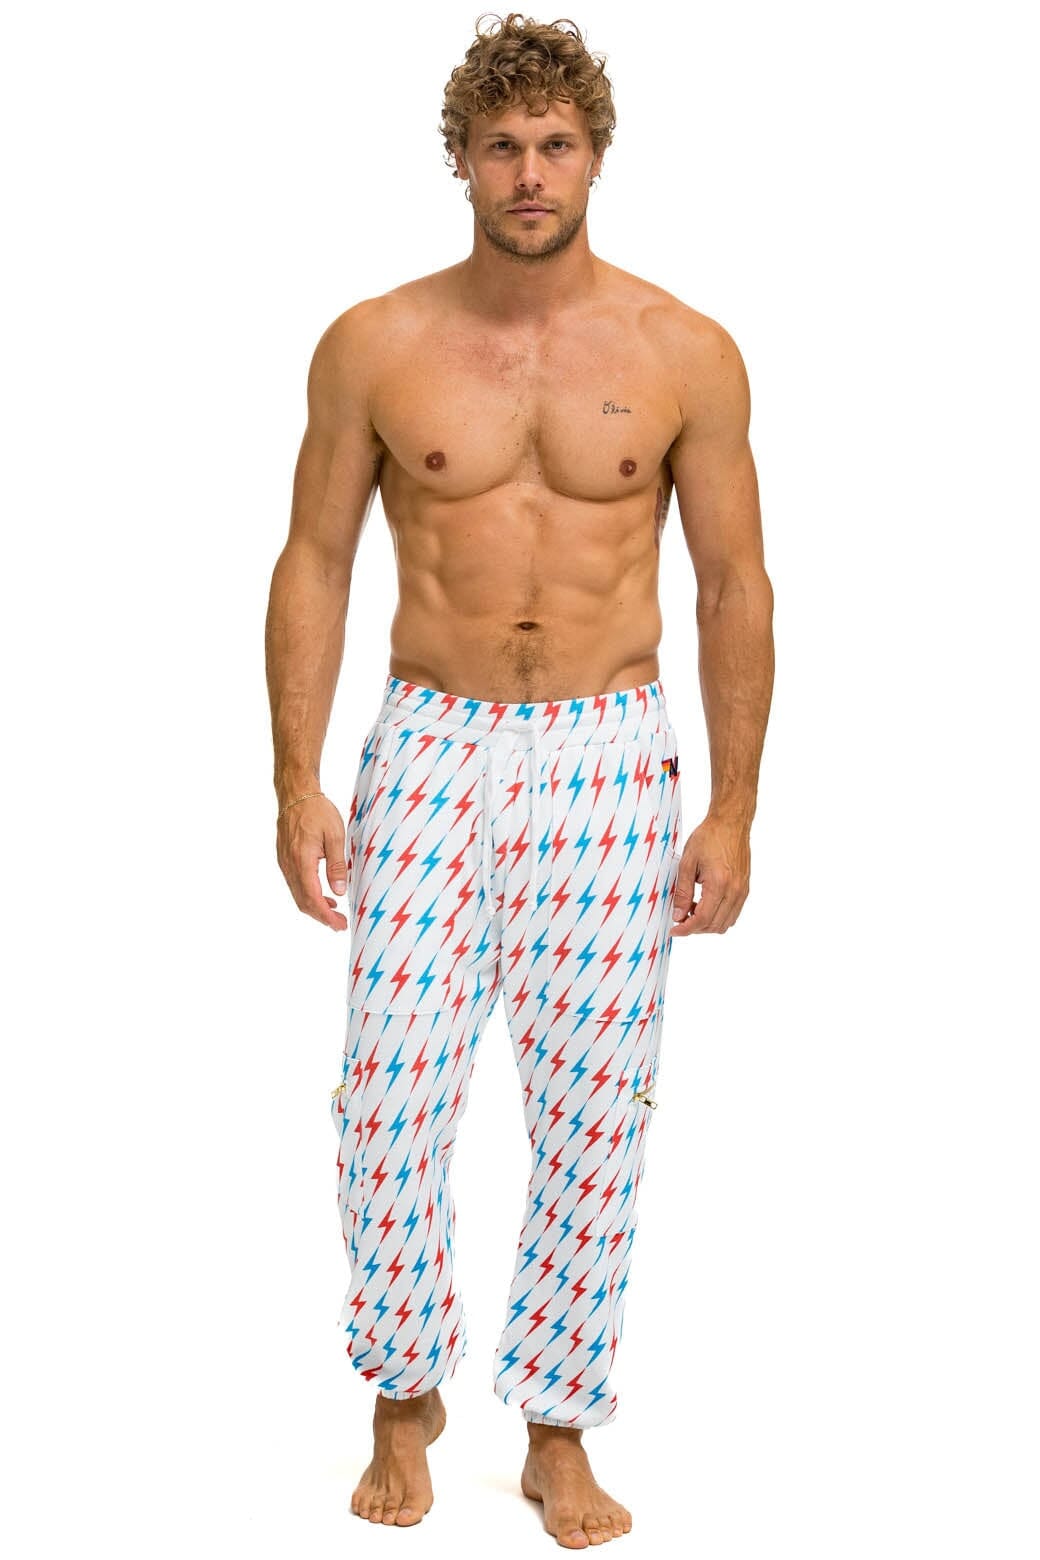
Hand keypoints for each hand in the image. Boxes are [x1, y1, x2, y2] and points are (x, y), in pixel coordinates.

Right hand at [276, 795, 349, 930]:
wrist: (296, 795)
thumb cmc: (317, 811)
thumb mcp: (335, 836)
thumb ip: (336, 865)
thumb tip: (339, 891)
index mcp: (302, 861)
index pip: (312, 898)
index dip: (326, 916)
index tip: (339, 925)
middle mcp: (289, 866)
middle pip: (302, 902)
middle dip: (321, 917)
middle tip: (339, 925)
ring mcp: (284, 863)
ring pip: (297, 895)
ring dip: (315, 907)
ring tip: (335, 912)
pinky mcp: (285, 860)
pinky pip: (295, 885)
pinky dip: (308, 895)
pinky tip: (324, 894)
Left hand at [670, 815, 750, 935]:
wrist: (731, 823)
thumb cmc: (709, 837)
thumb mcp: (688, 862)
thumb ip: (682, 891)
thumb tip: (678, 914)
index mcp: (719, 884)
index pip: (702, 919)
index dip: (686, 929)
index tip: (675, 930)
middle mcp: (735, 891)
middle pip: (714, 925)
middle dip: (695, 927)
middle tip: (680, 918)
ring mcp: (742, 891)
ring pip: (726, 923)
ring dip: (708, 923)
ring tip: (692, 908)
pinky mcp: (745, 888)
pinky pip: (733, 912)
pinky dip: (719, 916)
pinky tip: (705, 903)